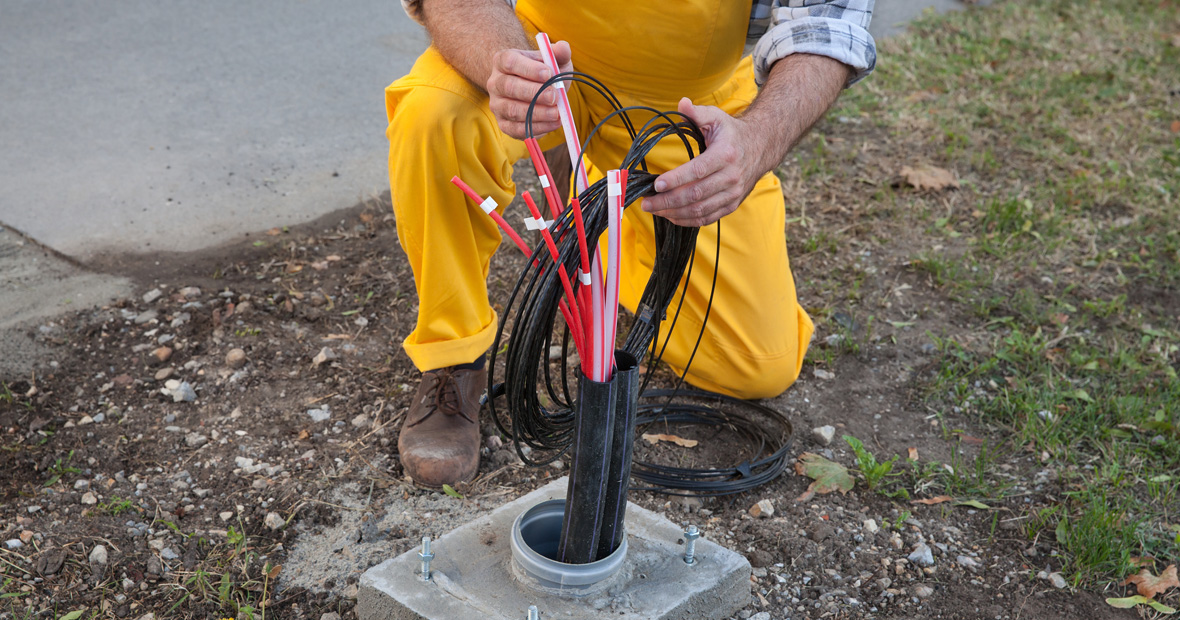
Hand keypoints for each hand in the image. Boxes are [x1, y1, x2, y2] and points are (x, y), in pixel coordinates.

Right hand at [487, 41, 571, 139]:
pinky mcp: (504, 124)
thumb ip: (558, 53)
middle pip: (509, 87)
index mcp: (503, 60)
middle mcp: (495, 82)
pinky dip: (537, 128)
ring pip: (512, 110)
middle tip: (554, 97)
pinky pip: (517, 129)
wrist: (532, 89)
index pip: (510, 62)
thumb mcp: (552, 59)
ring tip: (557, 113)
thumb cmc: (543, 72)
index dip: (529, 69)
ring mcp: (497, 104)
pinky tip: (554, 123)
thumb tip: (563, 47)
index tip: (548, 74)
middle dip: (534, 93)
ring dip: (537, 113)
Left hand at [643, 98, 767, 226]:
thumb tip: (681, 103)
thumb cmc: (732, 133)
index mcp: (725, 155)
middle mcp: (731, 177)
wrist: (760, 148)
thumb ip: (697, 113)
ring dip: (674, 213)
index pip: (698, 170)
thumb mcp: (716, 118)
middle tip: (646, 203)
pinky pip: (707, 218)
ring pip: (700, 210)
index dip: (676, 179)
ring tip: (654, 210)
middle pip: (696, 194)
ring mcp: (732, 194)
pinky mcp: (731, 205)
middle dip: (668, 201)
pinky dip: (687, 220)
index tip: (656, 184)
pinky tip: (670, 216)